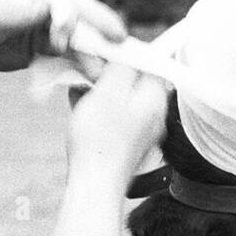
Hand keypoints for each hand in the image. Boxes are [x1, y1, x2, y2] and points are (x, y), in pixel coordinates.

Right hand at [66, 65, 169, 188]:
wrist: (95, 184)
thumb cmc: (99, 139)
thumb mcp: (109, 90)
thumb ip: (124, 66)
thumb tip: (130, 50)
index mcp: (156, 98)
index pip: (149, 62)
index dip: (124, 55)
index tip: (103, 56)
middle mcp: (155, 115)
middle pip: (133, 81)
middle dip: (107, 76)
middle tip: (87, 79)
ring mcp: (142, 132)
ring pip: (120, 99)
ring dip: (98, 93)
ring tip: (80, 98)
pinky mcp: (128, 145)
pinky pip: (114, 118)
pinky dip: (97, 112)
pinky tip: (81, 113)